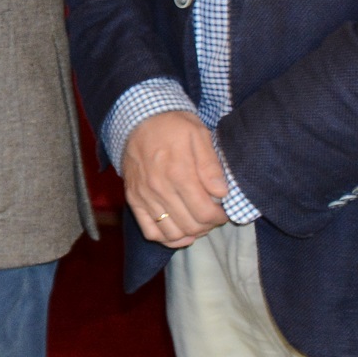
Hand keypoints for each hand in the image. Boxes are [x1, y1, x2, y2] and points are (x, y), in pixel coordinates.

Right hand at [121, 112, 232, 249]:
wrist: (138, 118)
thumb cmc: (173, 125)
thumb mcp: (198, 134)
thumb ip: (210, 165)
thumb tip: (222, 193)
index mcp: (178, 173)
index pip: (204, 212)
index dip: (219, 217)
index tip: (224, 211)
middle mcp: (159, 189)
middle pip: (190, 225)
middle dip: (208, 226)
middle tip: (213, 216)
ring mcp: (144, 196)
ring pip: (171, 233)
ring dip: (190, 233)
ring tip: (198, 222)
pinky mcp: (133, 199)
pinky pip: (150, 231)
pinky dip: (166, 239)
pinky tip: (179, 233)